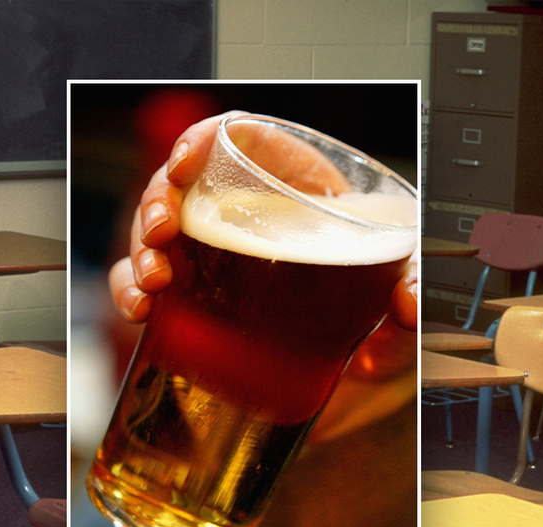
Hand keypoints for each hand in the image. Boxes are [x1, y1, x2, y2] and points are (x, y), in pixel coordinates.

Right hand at [108, 112, 417, 330]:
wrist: (352, 369)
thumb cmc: (374, 308)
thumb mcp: (398, 285)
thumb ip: (413, 287)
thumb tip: (408, 303)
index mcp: (291, 186)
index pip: (239, 141)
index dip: (203, 140)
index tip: (184, 163)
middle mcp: (245, 215)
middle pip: (185, 187)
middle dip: (157, 202)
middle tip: (160, 232)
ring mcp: (215, 259)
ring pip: (156, 234)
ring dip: (138, 250)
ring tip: (151, 280)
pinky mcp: (194, 302)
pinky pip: (147, 284)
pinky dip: (129, 291)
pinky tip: (141, 311)